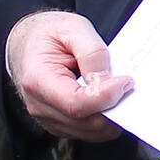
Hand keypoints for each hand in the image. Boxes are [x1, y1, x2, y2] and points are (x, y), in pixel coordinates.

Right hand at [7, 10, 133, 141]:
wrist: (29, 43)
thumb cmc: (49, 34)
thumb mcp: (73, 28)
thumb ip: (92, 53)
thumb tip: (110, 80)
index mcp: (38, 80)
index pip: (76, 104)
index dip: (106, 96)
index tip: (126, 81)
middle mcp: (40, 106)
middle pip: (87, 122)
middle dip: (114, 106)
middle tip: (129, 84)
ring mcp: (49, 119)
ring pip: (91, 131)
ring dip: (112, 114)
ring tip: (121, 89)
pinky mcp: (60, 124)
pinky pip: (89, 131)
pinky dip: (105, 118)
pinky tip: (110, 97)